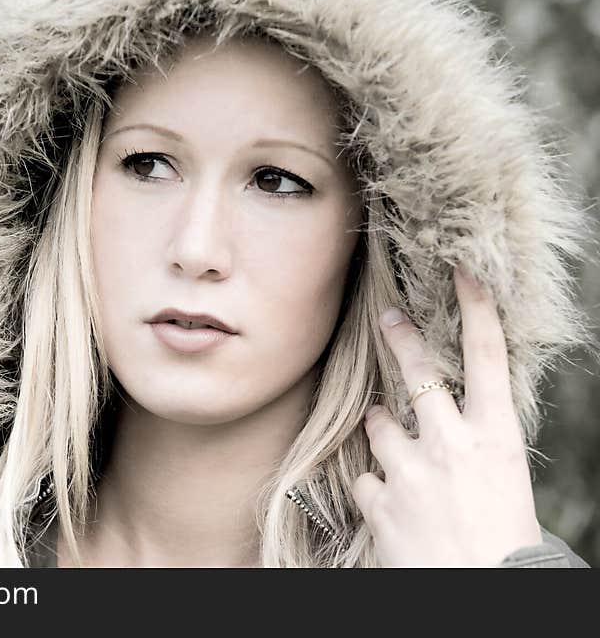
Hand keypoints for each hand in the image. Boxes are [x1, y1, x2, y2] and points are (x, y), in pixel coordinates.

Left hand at [352, 264, 542, 566]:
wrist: (487, 595)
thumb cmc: (503, 539)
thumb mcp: (504, 479)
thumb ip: (474, 442)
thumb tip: (447, 419)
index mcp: (496, 438)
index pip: (487, 358)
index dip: (476, 309)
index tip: (463, 272)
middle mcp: (451, 445)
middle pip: (418, 374)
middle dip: (401, 342)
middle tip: (387, 319)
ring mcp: (411, 470)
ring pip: (378, 424)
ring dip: (383, 432)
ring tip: (401, 457)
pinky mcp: (380, 500)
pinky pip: (364, 475)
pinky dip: (374, 485)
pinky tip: (393, 505)